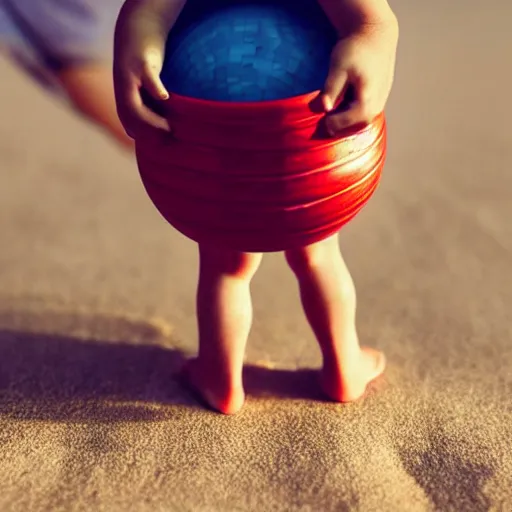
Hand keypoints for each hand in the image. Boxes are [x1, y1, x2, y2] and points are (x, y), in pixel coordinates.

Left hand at [113, 1, 184, 139]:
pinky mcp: (142, 63)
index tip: (168, 147)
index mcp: (125, 101)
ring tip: (171, 128)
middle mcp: (123, 93)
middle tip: (172, 140)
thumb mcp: (148, 88)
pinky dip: (154, 89)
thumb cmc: (147, 64)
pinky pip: (147, 79)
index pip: (133, 130)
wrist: (137, 28)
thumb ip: (153, 108)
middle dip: (151, 136)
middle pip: (132, 123)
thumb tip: (169, 133)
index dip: (148, 141)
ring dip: (152, 121)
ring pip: (135, 108)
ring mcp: (130, 78)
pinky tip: (164, 96)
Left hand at [319, 18, 398, 135]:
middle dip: (340, 126)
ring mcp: (381, 101)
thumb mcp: (338, 67)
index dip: (333, 124)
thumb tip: (323, 108)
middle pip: (356, 126)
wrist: (376, 34)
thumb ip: (331, 89)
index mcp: (367, 98)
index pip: (348, 122)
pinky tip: (342, 107)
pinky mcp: (380, 97)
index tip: (321, 121)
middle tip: (324, 123)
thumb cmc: (355, 49)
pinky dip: (353, 114)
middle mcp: (378, 104)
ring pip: (362, 121)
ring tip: (332, 115)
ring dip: (346, 122)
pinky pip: (366, 113)